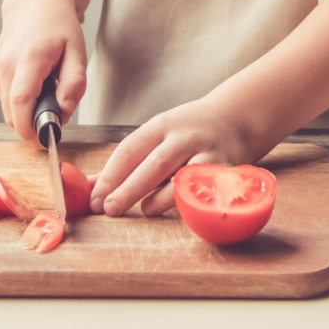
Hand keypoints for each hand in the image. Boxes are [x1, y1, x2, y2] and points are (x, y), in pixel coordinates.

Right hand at [0, 0, 84, 143]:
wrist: (33, 4)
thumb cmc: (57, 26)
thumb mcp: (77, 52)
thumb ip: (74, 84)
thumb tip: (64, 111)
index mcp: (30, 58)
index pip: (21, 101)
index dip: (29, 127)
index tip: (43, 140)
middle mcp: (7, 64)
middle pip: (11, 112)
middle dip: (33, 125)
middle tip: (56, 115)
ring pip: (8, 110)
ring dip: (27, 113)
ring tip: (48, 93)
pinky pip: (6, 100)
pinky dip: (21, 103)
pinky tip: (35, 86)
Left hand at [86, 96, 268, 216]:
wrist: (237, 119)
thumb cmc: (189, 131)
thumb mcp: (157, 135)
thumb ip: (128, 162)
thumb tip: (91, 187)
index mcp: (161, 126)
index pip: (129, 150)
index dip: (109, 176)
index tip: (95, 197)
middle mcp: (183, 137)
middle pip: (152, 166)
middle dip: (127, 190)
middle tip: (109, 209)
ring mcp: (206, 154)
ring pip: (179, 181)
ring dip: (158, 199)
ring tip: (145, 209)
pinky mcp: (225, 172)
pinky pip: (203, 192)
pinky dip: (187, 204)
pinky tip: (176, 208)